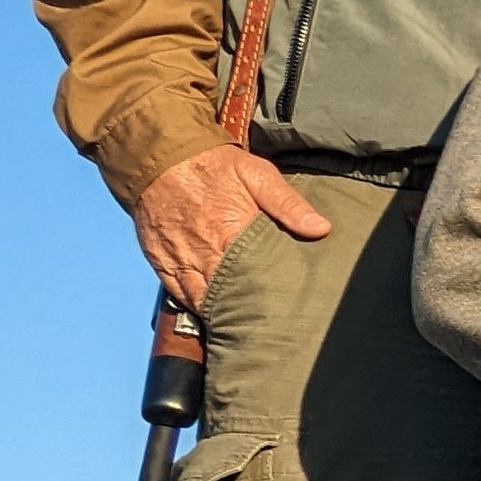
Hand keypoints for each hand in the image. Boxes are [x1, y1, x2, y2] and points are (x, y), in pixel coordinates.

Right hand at [135, 145, 329, 309]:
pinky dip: (195, 305)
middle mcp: (203, 253)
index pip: (256, 279)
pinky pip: (179, 294)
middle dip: (247, 310)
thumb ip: (287, 203)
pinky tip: (212, 312)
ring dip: (220, 312)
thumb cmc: (213, 165)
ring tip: (244, 324)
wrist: (159, 156)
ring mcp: (179, 260)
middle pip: (229, 295)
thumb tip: (321, 228)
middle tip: (270, 322)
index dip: (271, 296)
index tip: (288, 308)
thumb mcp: (257, 174)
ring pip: (202, 301)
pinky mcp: (160, 262)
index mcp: (231, 234)